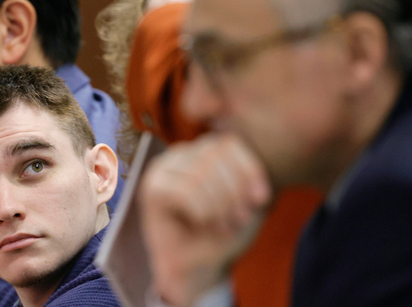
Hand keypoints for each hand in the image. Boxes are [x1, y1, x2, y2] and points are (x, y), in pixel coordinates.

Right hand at [139, 133, 270, 305]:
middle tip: (240, 219)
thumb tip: (254, 192)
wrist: (191, 267)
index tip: (261, 200)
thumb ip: (247, 186)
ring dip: (218, 205)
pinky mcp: (151, 189)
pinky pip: (185, 191)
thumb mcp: (242, 205)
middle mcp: (178, 154)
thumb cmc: (217, 233)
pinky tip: (203, 224)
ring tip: (223, 225)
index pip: (228, 144)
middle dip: (233, 190)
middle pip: (214, 156)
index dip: (249, 169)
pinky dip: (201, 212)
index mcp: (201, 151)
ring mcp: (161, 169)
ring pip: (199, 173)